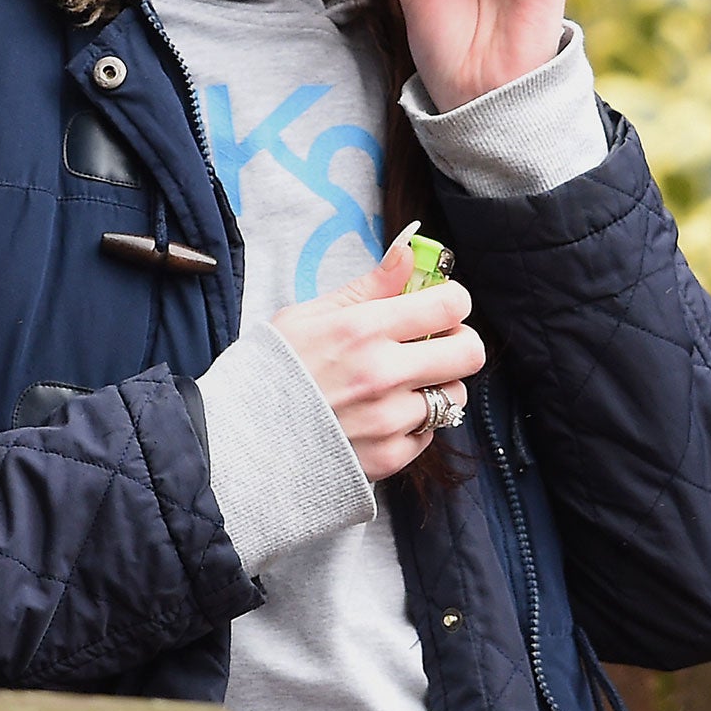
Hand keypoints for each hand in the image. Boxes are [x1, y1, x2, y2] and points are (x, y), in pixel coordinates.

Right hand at [268, 227, 486, 481]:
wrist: (241, 440)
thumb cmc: (273, 369)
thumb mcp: (309, 315)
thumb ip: (368, 286)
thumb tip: (409, 252)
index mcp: (363, 329)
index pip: (449, 304)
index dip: (451, 300)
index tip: (439, 305)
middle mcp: (382, 374)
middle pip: (469, 352)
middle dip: (458, 342)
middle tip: (434, 344)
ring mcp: (388, 420)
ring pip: (454, 397)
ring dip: (436, 387)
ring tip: (401, 385)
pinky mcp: (388, 458)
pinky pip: (430, 435)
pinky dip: (414, 425)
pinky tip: (382, 416)